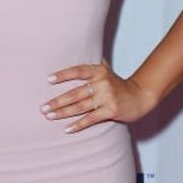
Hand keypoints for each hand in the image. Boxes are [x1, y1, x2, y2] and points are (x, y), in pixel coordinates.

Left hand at [41, 58, 155, 132]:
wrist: (140, 97)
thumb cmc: (117, 85)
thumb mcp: (106, 72)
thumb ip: (91, 68)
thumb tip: (71, 53)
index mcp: (99, 71)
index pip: (78, 71)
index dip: (63, 75)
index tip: (48, 80)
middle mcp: (103, 83)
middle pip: (75, 93)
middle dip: (57, 101)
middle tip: (43, 107)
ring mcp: (107, 97)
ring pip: (80, 107)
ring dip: (63, 113)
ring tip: (49, 116)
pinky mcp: (111, 111)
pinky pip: (91, 119)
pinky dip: (78, 125)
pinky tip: (67, 129)